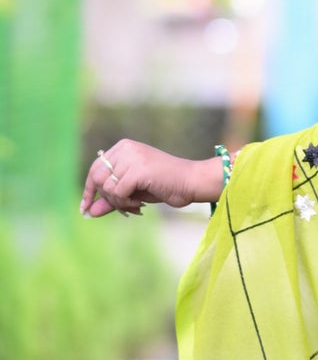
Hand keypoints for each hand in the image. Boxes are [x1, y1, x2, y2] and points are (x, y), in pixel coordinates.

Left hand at [80, 141, 216, 215]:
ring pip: (106, 187)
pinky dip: (126, 203)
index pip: (95, 168)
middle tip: (123, 209)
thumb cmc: (165, 185)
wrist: (191, 182)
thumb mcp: (133, 193)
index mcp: (123, 148)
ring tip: (135, 206)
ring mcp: (132, 157)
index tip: (85, 208)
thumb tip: (89, 212)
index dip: (89, 190)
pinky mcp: (138, 170)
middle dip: (105, 199)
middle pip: (96, 177)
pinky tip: (140, 204)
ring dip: (118, 203)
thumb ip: (111, 199)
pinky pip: (118, 192)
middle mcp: (125, 148)